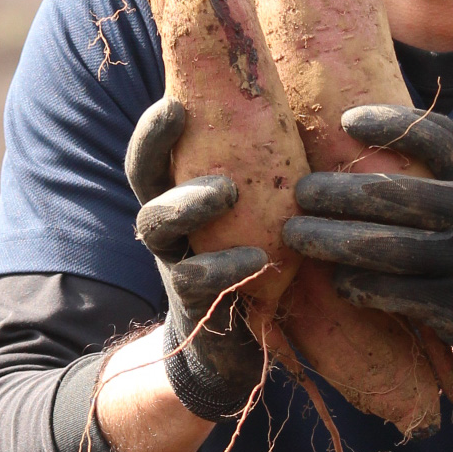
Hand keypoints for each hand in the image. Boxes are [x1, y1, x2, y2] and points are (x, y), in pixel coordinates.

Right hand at [124, 96, 266, 420]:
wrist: (233, 351)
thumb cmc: (257, 260)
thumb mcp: (257, 212)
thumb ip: (265, 172)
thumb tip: (308, 109)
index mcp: (178, 196)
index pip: (153, 154)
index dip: (154, 129)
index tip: (174, 100)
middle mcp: (167, 226)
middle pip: (145, 181)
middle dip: (157, 148)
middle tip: (187, 124)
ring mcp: (173, 263)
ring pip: (157, 225)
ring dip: (188, 202)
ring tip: (227, 191)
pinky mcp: (193, 303)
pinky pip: (194, 278)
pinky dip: (224, 265)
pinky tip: (255, 258)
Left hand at [281, 104, 452, 412]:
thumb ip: (447, 183)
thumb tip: (369, 150)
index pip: (439, 137)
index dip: (391, 123)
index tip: (345, 120)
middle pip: (395, 194)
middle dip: (337, 192)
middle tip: (299, 192)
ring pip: (385, 247)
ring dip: (331, 240)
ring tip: (295, 234)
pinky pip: (395, 293)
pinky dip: (358, 286)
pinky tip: (337, 281)